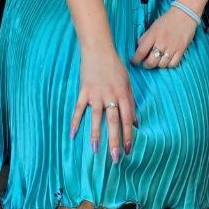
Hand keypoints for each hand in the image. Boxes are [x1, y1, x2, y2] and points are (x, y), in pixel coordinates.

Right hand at [71, 46, 136, 161]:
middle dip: (115, 140)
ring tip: (96, 151)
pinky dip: (75, 121)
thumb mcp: (127, 82)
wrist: (98, 50)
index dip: (128, 134)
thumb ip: (130, 102)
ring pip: (96, 117)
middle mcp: (110, 95)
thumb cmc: (115, 66)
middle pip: (113, 121)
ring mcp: (95, 94)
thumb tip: (136, 122)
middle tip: (116, 158)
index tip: (129, 149)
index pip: (127, 118)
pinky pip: (79, 108)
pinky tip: (72, 134)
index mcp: (122, 93)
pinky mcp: (84, 91)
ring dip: (95, 135)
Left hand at [132, 6, 198, 69]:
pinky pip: (173, 64)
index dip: (136, 59)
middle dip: (146, 65)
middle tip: (146, 63)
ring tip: (157, 60)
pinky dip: (168, 65)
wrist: (184, 14)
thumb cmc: (167, 20)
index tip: (134, 61)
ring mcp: (172, 47)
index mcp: (153, 34)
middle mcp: (162, 42)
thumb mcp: (153, 26)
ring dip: (157, 65)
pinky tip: (167, 60)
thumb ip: (145, 38)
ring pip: (162, 64)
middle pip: (151, 61)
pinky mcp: (181, 50)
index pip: (141, 51)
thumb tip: (138, 48)